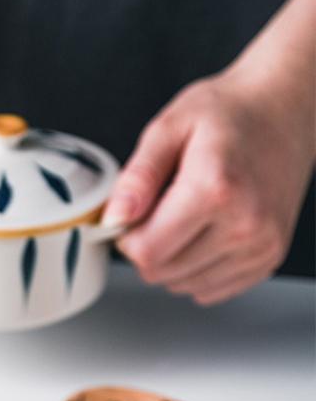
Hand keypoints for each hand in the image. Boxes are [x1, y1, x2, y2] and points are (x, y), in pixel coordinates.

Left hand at [102, 71, 313, 304]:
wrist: (286, 110)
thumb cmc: (229, 114)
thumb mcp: (170, 128)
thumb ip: (137, 177)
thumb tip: (114, 218)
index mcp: (215, 190)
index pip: (146, 252)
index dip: (126, 237)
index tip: (132, 214)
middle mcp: (244, 224)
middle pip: (160, 273)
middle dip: (146, 247)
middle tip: (158, 210)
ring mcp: (260, 246)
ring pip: (182, 285)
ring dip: (171, 260)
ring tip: (186, 216)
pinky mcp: (267, 259)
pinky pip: (208, 290)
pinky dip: (195, 269)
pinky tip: (203, 233)